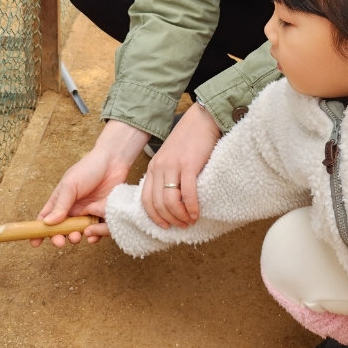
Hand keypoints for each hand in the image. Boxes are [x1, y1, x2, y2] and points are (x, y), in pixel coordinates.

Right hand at [31, 120, 148, 246]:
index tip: (35, 243)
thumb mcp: (71, 185)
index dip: (39, 230)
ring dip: (75, 237)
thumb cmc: (89, 168)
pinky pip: (97, 230)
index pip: (46, 217)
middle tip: (60, 242)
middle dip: (59, 238)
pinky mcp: (103, 214)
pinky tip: (93, 235)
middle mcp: (73, 208)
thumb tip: (47, 223)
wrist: (114, 161)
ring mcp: (88, 212)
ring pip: (79, 232)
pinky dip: (94, 235)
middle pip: (62, 229)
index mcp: (61, 200)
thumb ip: (60, 204)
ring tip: (77, 236)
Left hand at [141, 103, 221, 229]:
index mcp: (153, 168)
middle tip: (181, 226)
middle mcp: (159, 168)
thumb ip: (167, 176)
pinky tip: (196, 213)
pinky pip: (187, 192)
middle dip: (169, 220)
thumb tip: (171, 201)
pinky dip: (191, 207)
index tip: (165, 226)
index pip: (146, 199)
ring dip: (180, 216)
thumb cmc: (189, 141)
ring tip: (189, 221)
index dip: (154, 217)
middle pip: (157, 204)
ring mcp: (173, 166)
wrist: (201, 120)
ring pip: (170, 201)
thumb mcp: (171, 158)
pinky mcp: (188, 164)